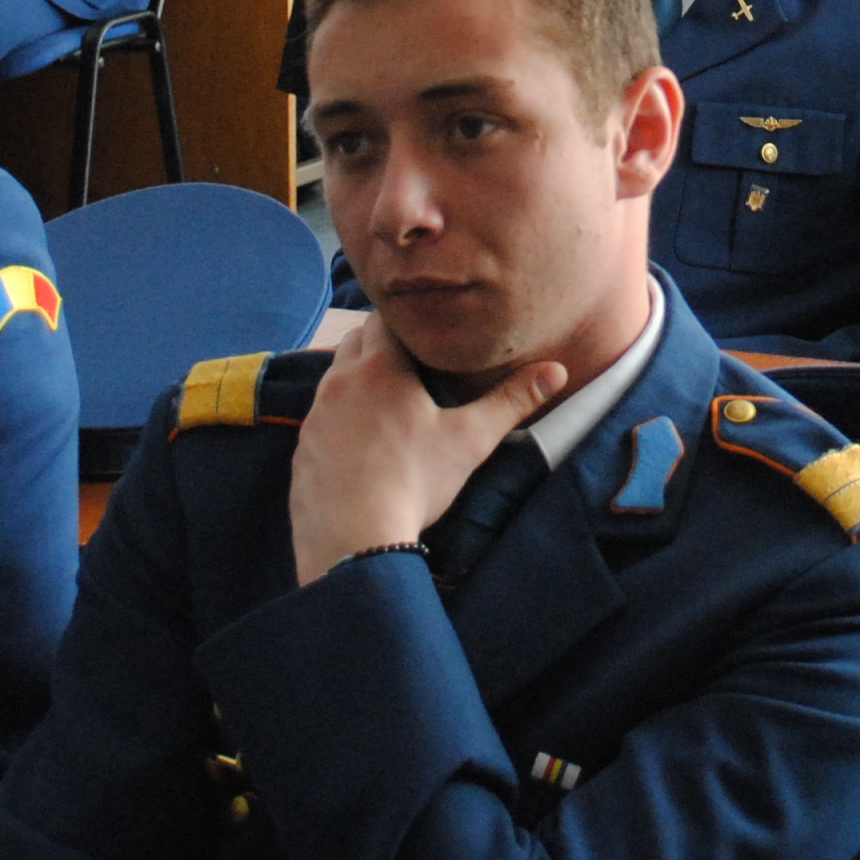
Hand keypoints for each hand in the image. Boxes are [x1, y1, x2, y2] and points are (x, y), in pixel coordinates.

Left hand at [286, 315, 562, 587]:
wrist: (353, 539)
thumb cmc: (415, 482)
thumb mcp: (471, 440)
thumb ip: (512, 400)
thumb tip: (557, 370)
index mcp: (381, 367)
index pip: (387, 319)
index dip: (407, 324)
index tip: (426, 335)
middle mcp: (340, 381)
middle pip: (357, 340)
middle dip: (381, 345)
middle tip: (412, 364)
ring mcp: (315, 415)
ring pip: (335, 376)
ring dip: (357, 379)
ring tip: (387, 403)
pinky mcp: (302, 447)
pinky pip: (320, 416)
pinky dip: (339, 417)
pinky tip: (361, 445)